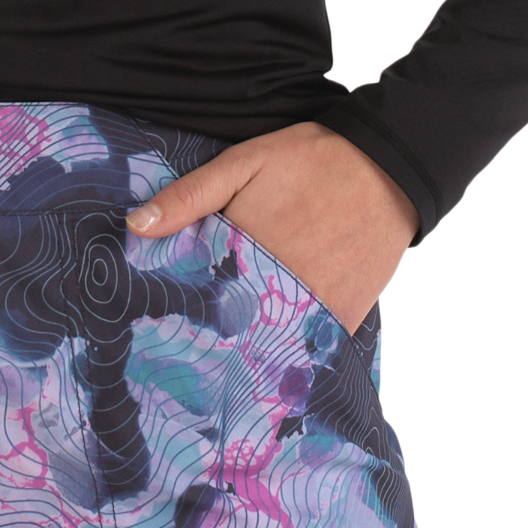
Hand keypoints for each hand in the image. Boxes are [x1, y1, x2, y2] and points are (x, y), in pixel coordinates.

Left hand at [126, 121, 419, 335]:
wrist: (393, 165)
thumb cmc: (311, 160)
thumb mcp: (244, 162)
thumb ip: (190, 197)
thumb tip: (134, 226)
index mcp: (246, 254)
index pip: (196, 302)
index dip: (176, 319)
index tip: (156, 336)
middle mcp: (280, 287)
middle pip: (231, 332)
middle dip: (209, 343)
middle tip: (182, 360)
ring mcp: (316, 306)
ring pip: (269, 347)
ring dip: (248, 354)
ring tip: (223, 367)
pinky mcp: (345, 315)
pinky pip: (309, 348)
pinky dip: (289, 354)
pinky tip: (267, 361)